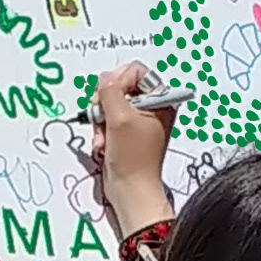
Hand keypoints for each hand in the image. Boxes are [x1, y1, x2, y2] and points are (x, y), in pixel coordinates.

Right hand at [90, 61, 175, 241]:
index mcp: (160, 99)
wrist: (130, 189)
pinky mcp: (124, 131)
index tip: (110, 97)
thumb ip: (110, 91)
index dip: (118, 80)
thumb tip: (104, 78)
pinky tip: (102, 144)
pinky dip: (101, 130)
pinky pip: (107, 119)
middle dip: (105, 102)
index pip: (135, 71)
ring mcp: (137, 119)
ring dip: (100, 119)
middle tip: (101, 117)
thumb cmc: (132, 157)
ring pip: (109, 102)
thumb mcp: (120, 118)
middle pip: (119, 85)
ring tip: (103, 137)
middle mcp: (150, 106)